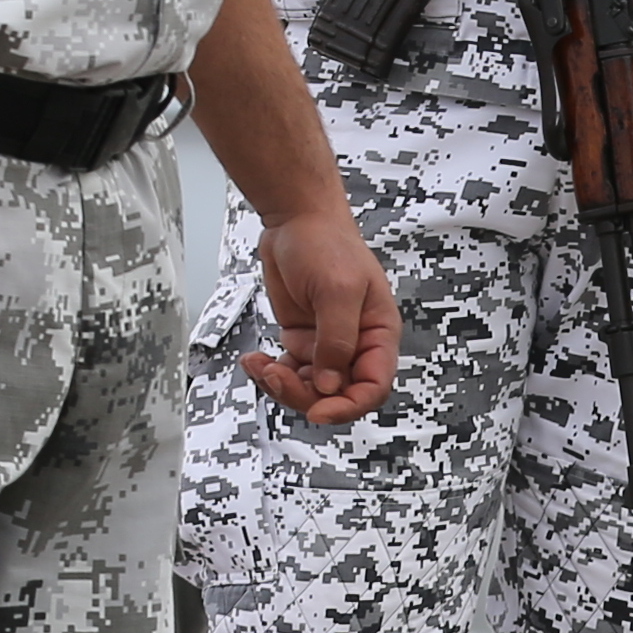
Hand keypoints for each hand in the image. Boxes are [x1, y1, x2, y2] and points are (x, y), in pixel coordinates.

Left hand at [242, 209, 401, 426]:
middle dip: (304, 394)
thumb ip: (336, 340)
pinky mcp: (302, 340)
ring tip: (260, 366)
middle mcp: (356, 343)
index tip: (319, 411)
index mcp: (378, 334)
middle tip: (276, 377)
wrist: (296, 220)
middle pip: (337, 393)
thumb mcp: (337, 290)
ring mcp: (327, 344)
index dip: (349, 406)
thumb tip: (331, 385)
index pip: (374, 386)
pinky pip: (289, 372)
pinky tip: (254, 360)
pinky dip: (269, 373)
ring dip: (282, 386)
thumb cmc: (326, 243)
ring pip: (310, 388)